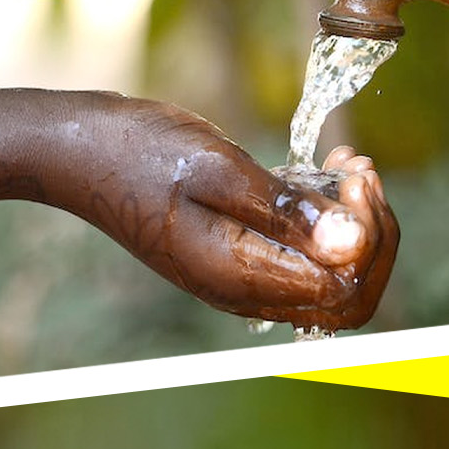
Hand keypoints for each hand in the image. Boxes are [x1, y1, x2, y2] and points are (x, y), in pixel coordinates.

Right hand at [68, 101, 395, 328]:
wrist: (75, 151)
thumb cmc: (138, 151)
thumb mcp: (217, 168)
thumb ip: (284, 210)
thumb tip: (352, 244)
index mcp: (237, 275)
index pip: (344, 289)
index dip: (369, 237)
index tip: (355, 176)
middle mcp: (241, 290)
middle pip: (345, 298)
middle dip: (373, 237)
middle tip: (361, 174)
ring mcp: (236, 277)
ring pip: (327, 280)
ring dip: (352, 228)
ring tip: (346, 168)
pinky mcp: (232, 256)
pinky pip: (298, 259)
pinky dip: (322, 225)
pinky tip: (320, 178)